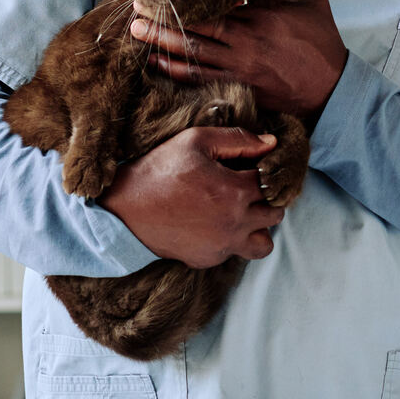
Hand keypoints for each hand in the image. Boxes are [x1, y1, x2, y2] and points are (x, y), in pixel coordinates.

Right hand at [98, 127, 285, 267]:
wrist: (125, 208)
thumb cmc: (160, 169)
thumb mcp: (196, 141)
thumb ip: (238, 139)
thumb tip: (271, 142)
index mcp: (234, 190)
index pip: (271, 181)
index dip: (262, 171)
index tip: (248, 168)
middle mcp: (234, 222)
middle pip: (275, 213)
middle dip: (265, 199)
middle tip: (246, 189)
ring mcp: (222, 245)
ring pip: (264, 244)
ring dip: (258, 228)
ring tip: (240, 213)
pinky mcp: (209, 259)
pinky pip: (235, 253)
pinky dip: (231, 240)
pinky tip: (212, 224)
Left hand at [129, 0, 346, 116]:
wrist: (332, 88)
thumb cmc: (322, 41)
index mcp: (259, 17)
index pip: (214, 3)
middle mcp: (244, 43)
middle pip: (195, 28)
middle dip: (163, 18)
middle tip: (135, 6)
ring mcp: (239, 68)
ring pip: (192, 54)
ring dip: (161, 43)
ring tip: (136, 32)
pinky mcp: (239, 87)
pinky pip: (201, 79)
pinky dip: (177, 71)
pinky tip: (157, 63)